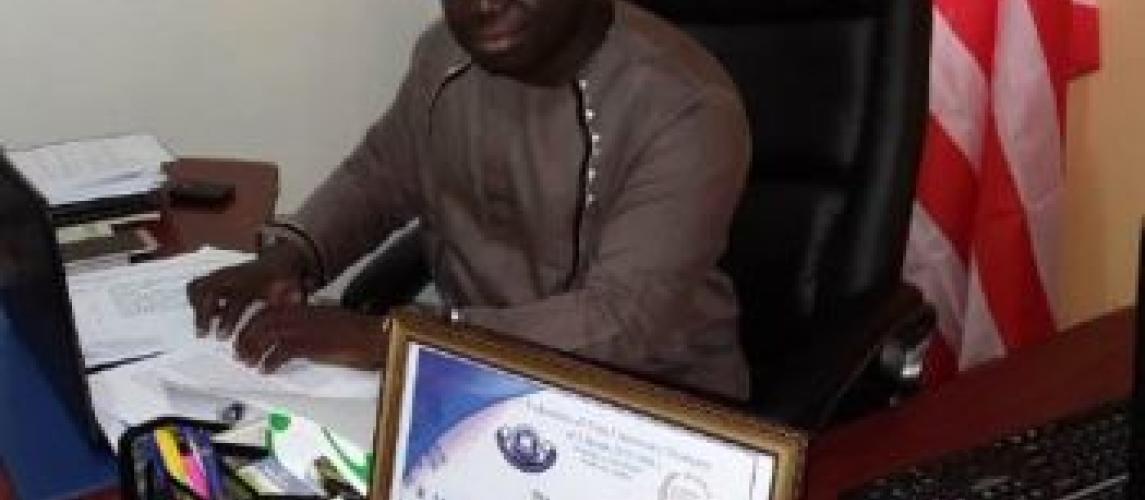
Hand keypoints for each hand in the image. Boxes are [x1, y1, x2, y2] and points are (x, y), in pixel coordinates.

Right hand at [187, 244, 307, 337]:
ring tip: (203, 327)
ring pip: (199, 287)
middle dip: (203, 314)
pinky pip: (197, 284)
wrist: (279, 260)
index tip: (222, 336)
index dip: (227, 320)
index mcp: (253, 283)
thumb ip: (294, 301)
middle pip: (208, 293)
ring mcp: (223, 274)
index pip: (234, 302)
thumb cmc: (285, 280)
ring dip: (198, 308)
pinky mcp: (216, 275)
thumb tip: (298, 311)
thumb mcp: (293, 291)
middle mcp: (234, 277)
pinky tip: (206, 313)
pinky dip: (196, 299)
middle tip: (203, 334)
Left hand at [232, 305, 387, 371]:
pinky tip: (267, 370)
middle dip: (246, 339)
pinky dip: (270, 363)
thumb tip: (291, 328)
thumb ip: (305, 318)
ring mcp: (301, 329)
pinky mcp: (306, 345)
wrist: (367, 334)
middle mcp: (297, 315)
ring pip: (266, 338)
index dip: (251, 324)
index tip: (243, 336)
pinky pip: (279, 354)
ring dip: (254, 352)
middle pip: (261, 324)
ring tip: (249, 363)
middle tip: (240, 353)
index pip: (266, 311)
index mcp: (300, 307)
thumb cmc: (351, 327)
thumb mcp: (324, 316)